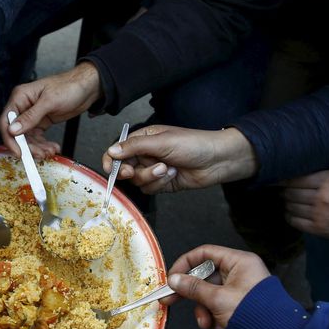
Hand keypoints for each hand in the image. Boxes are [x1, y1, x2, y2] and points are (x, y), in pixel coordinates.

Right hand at [0, 62, 101, 158]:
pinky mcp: (42, 122)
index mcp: (20, 97)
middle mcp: (23, 107)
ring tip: (50, 151)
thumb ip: (30, 116)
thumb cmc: (69, 86)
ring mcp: (32, 116)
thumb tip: (13, 130)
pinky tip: (53, 147)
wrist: (87, 87)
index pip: (6, 120)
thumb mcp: (49, 101)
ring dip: (38, 148)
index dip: (10, 139)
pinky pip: (38, 138)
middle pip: (17, 133)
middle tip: (39, 154)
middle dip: (28, 146)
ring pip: (28, 138)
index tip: (19, 152)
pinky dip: (44, 145)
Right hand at [102, 125, 257, 193]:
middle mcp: (146, 154)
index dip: (112, 161)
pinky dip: (160, 184)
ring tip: (168, 168)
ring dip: (152, 177)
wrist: (217, 160)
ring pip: (138, 181)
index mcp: (143, 139)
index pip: (118, 150)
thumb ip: (134, 147)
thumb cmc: (194, 144)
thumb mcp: (161, 142)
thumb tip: (112, 151)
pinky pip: (150, 189)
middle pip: (125, 168)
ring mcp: (153, 169)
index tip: (111, 169)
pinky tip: (174, 175)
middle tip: (135, 171)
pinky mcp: (162, 183)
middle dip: (133, 171)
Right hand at [163, 245, 270, 328]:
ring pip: (209, 294)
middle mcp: (239, 272)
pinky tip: (217, 326)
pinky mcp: (239, 304)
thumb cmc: (253, 314)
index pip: (205, 253)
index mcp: (239, 262)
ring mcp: (239, 288)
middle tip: (170, 300)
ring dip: (203, 310)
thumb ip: (193, 288)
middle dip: (192, 294)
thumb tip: (174, 280)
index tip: (172, 278)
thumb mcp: (217, 299)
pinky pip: (217, 306)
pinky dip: (213, 316)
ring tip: (206, 323)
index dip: (185, 264)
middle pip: (205, 276)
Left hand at [282, 170, 328, 241]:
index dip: (282, 177)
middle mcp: (322, 196)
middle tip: (285, 188)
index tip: (276, 176)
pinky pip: (294, 221)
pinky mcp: (320, 230)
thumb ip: (323, 172)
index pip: (294, 177)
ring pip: (289, 206)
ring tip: (291, 199)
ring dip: (287, 203)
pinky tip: (295, 212)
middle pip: (289, 192)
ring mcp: (320, 215)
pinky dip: (290, 216)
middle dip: (285, 190)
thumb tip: (297, 170)